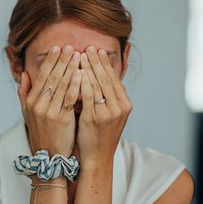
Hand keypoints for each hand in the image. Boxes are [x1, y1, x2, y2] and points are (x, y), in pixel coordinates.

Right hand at [18, 45, 81, 156]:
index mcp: (30, 101)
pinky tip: (82, 73)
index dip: (50, 61)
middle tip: (70, 47)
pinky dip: (76, 84)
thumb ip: (25, 93)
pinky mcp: (62, 119)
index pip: (41, 75)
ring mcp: (49, 112)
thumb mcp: (27, 113)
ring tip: (78, 55)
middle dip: (61, 60)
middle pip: (51, 77)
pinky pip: (70, 97)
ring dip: (70, 68)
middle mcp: (38, 104)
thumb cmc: (41, 132)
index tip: (57, 48)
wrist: (49, 156)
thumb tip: (24, 74)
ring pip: (61, 85)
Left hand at [77, 48, 131, 165]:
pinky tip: (77, 72)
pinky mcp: (95, 118)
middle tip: (88, 47)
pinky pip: (88, 96)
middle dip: (96, 61)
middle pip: (106, 78)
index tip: (96, 50)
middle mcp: (119, 107)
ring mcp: (108, 113)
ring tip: (80, 55)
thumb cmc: (100, 133)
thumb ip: (110, 96)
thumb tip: (106, 76)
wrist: (97, 156)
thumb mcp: (111, 114)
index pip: (114, 78)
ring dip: (88, 68)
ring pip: (98, 84)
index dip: (104, 63)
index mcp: (125, 104)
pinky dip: (83, 82)